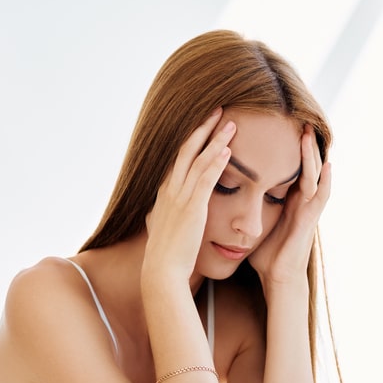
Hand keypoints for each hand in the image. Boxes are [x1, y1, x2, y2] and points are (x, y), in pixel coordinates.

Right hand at [143, 109, 235, 283]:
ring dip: (216, 139)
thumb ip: (157, 217)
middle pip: (187, 150)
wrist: (162, 272)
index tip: (204, 124)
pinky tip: (228, 149)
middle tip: (218, 110)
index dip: (192, 139)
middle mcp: (170, 190)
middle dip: (203, 128)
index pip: (179, 158)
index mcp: (165, 193)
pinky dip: (216, 162)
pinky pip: (206, 179)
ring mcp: (180, 197)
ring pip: (198, 159)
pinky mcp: (192, 208)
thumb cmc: (166, 255)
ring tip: (231, 123)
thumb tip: (151, 213)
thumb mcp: (159, 229)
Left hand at [248, 125, 331, 287]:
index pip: (288, 167)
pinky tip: (328, 163)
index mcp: (286, 200)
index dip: (284, 147)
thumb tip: (220, 201)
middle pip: (303, 165)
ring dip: (312, 154)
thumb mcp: (253, 226)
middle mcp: (299, 201)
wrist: (277, 278)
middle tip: (297, 118)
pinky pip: (321, 195)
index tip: (275, 125)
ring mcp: (307, 209)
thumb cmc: (266, 255)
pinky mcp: (311, 220)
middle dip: (301, 143)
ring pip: (314, 174)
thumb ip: (243, 211)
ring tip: (308, 132)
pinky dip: (325, 179)